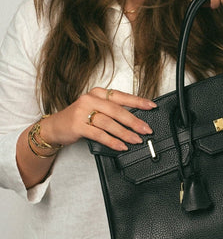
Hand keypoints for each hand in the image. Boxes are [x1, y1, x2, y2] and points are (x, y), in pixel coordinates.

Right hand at [40, 88, 156, 151]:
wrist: (55, 126)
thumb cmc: (79, 118)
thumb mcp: (96, 108)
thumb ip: (113, 110)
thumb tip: (137, 119)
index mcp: (98, 93)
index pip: (122, 96)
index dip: (138, 101)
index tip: (152, 106)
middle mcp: (90, 99)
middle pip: (117, 110)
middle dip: (134, 121)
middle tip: (146, 130)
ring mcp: (83, 112)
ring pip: (109, 123)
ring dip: (125, 133)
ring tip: (136, 140)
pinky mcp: (77, 125)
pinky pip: (99, 134)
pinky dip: (112, 141)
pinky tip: (121, 146)